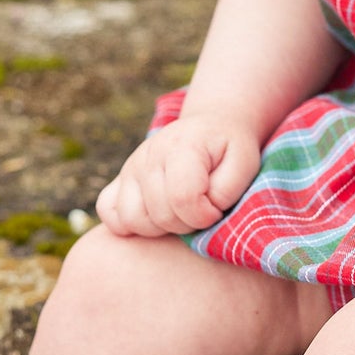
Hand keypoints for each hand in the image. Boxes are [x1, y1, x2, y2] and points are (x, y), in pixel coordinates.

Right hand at [96, 113, 261, 237]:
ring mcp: (130, 167)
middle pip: (160, 214)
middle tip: (203, 212)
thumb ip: (227, 190)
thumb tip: (202, 211)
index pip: (183, 198)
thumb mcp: (244, 164)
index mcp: (182, 147)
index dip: (205, 216)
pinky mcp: (120, 179)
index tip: (217, 210)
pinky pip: (109, 213)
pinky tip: (154, 216)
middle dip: (188, 225)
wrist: (210, 126)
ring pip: (132, 219)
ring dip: (161, 228)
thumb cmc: (230, 150)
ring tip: (181, 214)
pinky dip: (129, 224)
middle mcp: (149, 155)